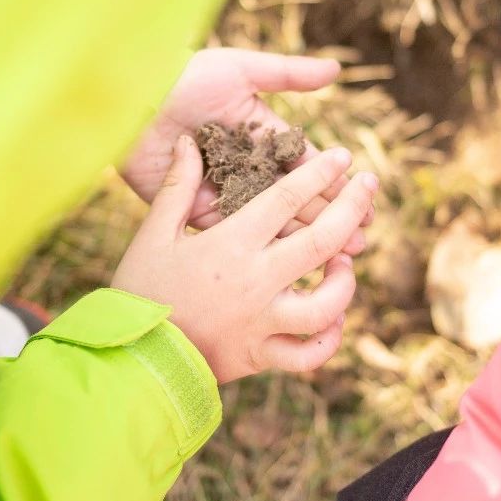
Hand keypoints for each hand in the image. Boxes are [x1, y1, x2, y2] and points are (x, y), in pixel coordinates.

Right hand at [113, 138, 379, 383]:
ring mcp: (263, 321)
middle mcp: (256, 281)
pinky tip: (333, 321)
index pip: (286, 199)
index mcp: (231, 245)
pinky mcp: (262, 356)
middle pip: (322, 241)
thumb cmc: (139, 292)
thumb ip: (175, 188)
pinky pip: (309, 354)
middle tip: (369, 185)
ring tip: (346, 262)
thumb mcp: (151, 235)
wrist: (131, 358)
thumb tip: (187, 142)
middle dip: (353, 207)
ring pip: (327, 304)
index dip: (318, 173)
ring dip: (345, 281)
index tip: (342, 156)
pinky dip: (329, 340)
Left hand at [122, 48, 369, 253]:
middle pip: (295, 199)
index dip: (336, 184)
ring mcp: (221, 191)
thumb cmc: (184, 76)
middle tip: (362, 241)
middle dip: (330, 219)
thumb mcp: (240, 69)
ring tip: (337, 257)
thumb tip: (337, 69)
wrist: (131, 98)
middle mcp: (244, 167)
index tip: (365, 202)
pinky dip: (260, 248)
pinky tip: (289, 266)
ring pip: (270, 221)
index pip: (306, 165)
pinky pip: (231, 232)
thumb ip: (288, 74)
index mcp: (258, 136)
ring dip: (303, 240)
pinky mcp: (192, 209)